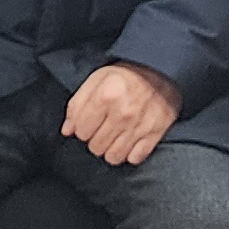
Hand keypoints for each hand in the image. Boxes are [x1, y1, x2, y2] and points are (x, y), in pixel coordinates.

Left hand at [63, 61, 181, 167]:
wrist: (161, 70)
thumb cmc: (126, 75)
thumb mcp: (96, 80)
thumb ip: (77, 104)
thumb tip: (67, 130)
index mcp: (106, 96)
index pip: (81, 131)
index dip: (82, 128)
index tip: (88, 123)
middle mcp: (123, 113)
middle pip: (96, 146)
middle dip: (95, 139)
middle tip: (102, 128)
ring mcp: (140, 126)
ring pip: (113, 157)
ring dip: (110, 149)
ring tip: (114, 137)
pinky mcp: (155, 134)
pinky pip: (135, 158)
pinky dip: (129, 154)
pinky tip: (128, 141)